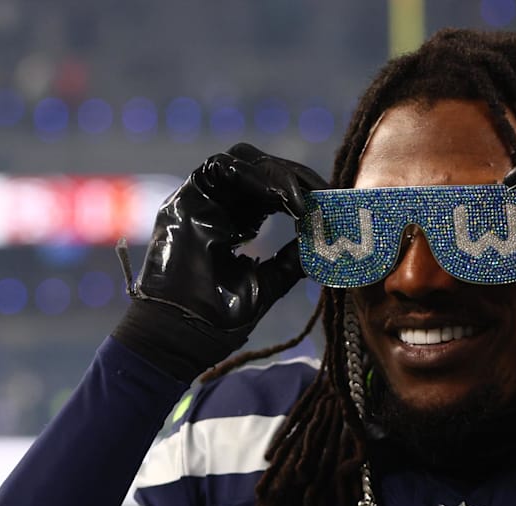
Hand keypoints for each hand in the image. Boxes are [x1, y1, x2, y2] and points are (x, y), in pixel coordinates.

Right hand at [122, 142, 326, 331]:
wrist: (181, 336)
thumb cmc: (220, 320)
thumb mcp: (269, 284)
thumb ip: (292, 261)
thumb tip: (324, 243)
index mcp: (237, 223)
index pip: (273, 191)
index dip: (304, 192)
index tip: (334, 206)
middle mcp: (219, 206)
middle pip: (261, 168)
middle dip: (297, 179)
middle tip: (325, 196)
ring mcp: (200, 201)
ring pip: (242, 160)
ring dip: (278, 176)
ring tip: (303, 203)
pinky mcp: (183, 199)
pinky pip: (218, 167)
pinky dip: (253, 176)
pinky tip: (280, 200)